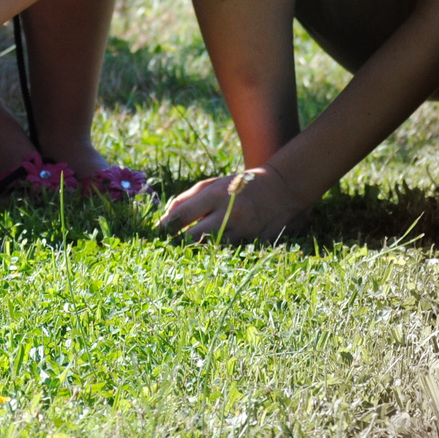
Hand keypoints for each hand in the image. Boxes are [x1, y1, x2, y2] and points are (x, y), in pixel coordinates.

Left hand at [155, 165, 307, 242]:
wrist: (281, 189)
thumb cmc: (240, 184)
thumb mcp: (213, 183)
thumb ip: (188, 198)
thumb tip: (167, 217)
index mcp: (216, 194)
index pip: (184, 215)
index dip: (167, 227)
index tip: (157, 234)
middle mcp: (229, 213)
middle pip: (194, 237)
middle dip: (179, 243)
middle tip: (168, 247)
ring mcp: (243, 230)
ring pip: (211, 249)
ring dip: (197, 252)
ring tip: (186, 253)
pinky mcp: (255, 242)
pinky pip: (230, 253)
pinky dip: (218, 255)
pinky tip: (211, 255)